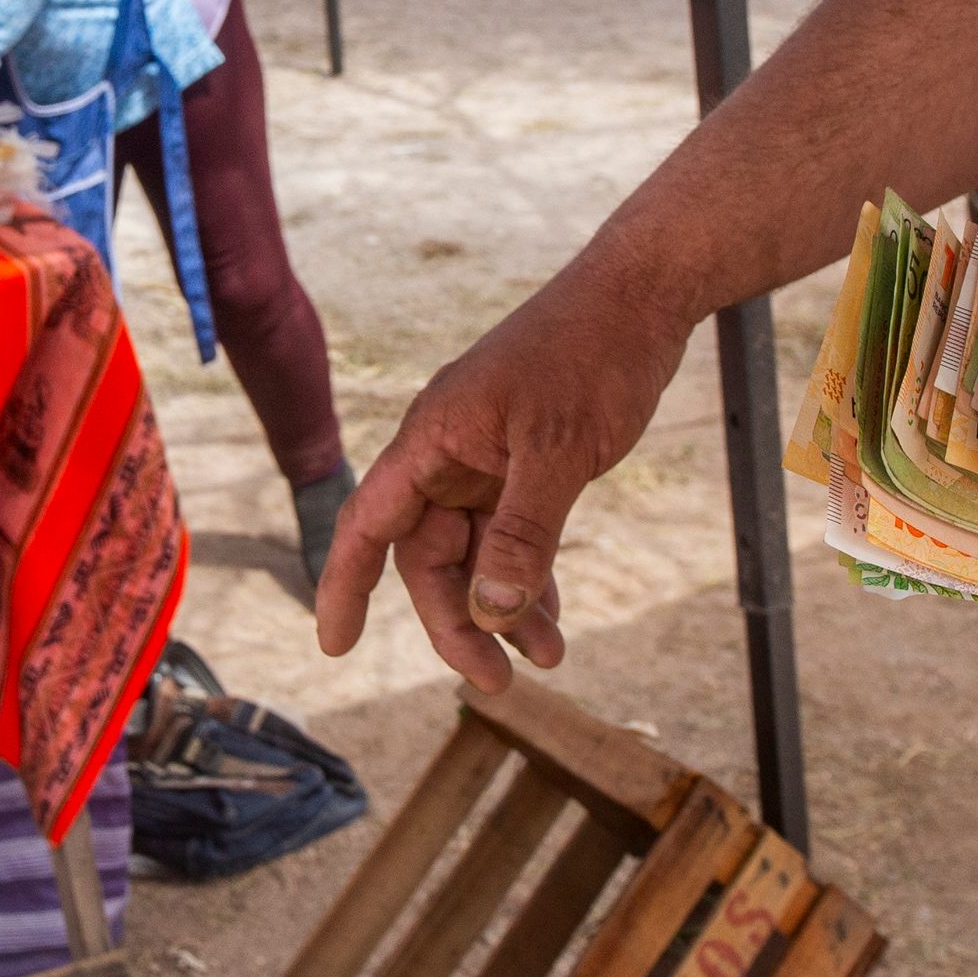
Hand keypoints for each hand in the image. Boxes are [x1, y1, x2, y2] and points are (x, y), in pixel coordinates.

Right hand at [315, 247, 690, 692]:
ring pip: (477, 551)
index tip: (336, 646)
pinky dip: (531, 572)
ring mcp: (487, 457)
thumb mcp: (559, 452)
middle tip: (500, 682)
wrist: (641, 294)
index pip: (368, 524)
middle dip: (460, 621)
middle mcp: (449, 451)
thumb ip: (523, 533)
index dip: (344, 586)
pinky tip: (553, 614)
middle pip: (428, 556)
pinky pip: (513, 531)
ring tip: (550, 658)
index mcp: (433, 439)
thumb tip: (489, 612)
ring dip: (505, 605)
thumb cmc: (593, 354)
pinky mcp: (526, 459)